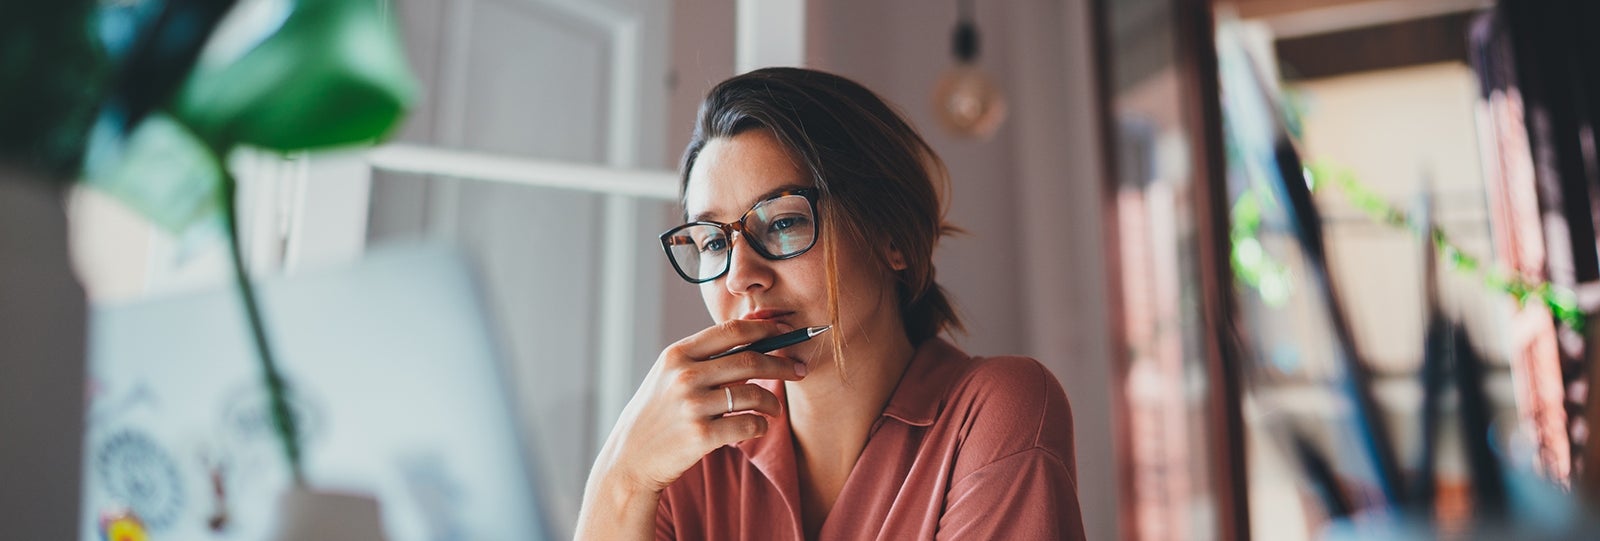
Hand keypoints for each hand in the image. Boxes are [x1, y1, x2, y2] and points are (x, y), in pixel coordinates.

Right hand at [590, 319, 807, 493]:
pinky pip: (748, 425)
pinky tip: (758, 426)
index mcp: (677, 354)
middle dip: (782, 364)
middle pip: (750, 360)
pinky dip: (761, 426)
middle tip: (799, 370)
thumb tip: (751, 334)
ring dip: (773, 402)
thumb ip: (702, 357)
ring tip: (775, 408)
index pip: (731, 331)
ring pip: (754, 394)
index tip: (786, 331)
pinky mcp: (701, 436)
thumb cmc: (656, 415)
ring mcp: (692, 406)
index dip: (765, 328)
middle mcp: (684, 375)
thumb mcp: (668, 376)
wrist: (629, 459)